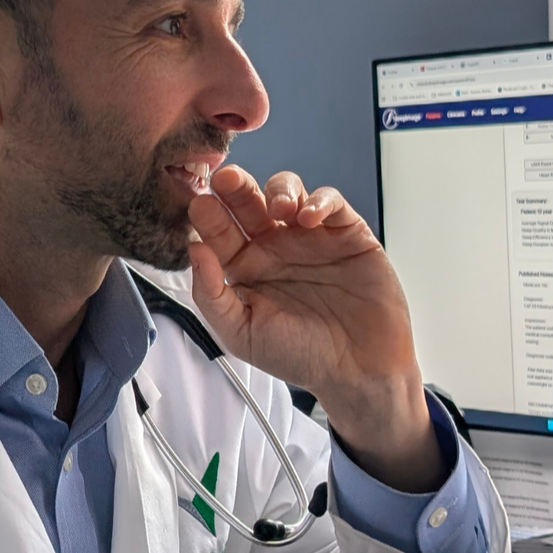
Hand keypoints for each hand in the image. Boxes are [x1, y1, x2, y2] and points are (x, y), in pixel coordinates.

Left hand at [185, 166, 436, 490]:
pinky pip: (330, 203)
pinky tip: (309, 218)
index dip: (208, 215)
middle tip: (226, 180)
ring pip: (287, 192)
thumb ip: (212, 294)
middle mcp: (273, 247)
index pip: (219, 230)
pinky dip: (320, 201)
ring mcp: (309, 237)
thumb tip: (194, 249)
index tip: (198, 205)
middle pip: (248, 202)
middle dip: (235, 186)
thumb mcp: (242, 333)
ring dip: (279, 189)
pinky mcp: (346, 234)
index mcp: (244, 267)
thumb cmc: (300, 356)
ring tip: (278, 208)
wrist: (357, 371)